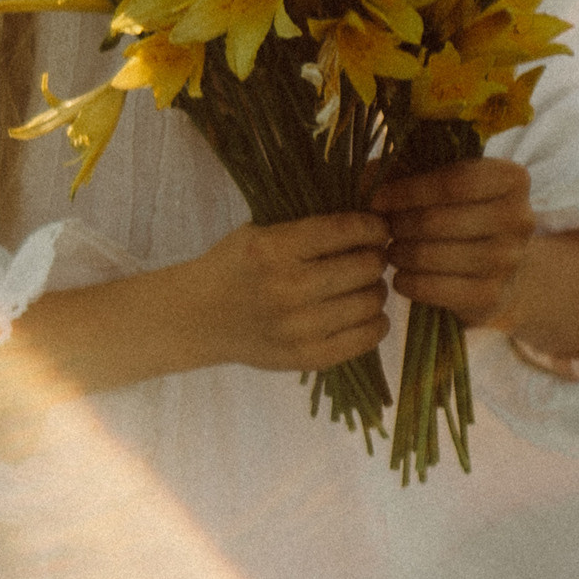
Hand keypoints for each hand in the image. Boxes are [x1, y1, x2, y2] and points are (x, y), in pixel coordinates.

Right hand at [180, 212, 392, 376]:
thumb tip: (368, 221)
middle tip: (372, 256)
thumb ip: (308, 227)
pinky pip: (364, 339)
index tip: (379, 227)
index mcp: (274, 249)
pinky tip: (368, 313)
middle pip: (365, 267)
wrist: (199, 318)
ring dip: (376, 289)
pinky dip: (376, 323)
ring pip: (370, 303)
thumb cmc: (234, 266)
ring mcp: (299, 328)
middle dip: (376, 257)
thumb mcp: (260, 233)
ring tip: (366, 285)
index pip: (345, 231)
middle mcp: (288, 289)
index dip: (373, 226)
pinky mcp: (307, 357)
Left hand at [370, 159, 536, 328]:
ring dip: (399, 253)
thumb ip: (401, 171)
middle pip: (437, 220)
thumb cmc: (458, 213)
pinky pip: (433, 288)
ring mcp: (510, 260)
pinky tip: (401, 276)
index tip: (376, 199)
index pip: (454, 181)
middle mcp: (520, 218)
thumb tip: (363, 181)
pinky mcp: (492, 295)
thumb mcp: (437, 182)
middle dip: (398, 224)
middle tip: (380, 229)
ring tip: (391, 250)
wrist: (497, 271)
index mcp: (512, 179)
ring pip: (430, 254)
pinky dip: (407, 281)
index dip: (407, 190)